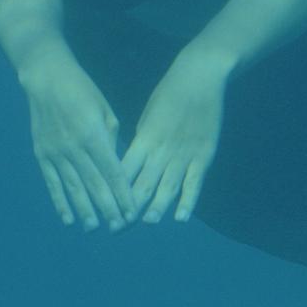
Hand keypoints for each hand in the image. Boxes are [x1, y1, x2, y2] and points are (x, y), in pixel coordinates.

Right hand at [20, 58, 137, 231]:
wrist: (46, 78)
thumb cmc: (82, 91)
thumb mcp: (105, 111)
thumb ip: (110, 141)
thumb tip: (114, 169)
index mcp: (93, 135)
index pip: (112, 173)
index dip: (123, 195)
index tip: (133, 213)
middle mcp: (73, 147)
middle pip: (94, 184)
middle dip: (108, 208)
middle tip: (119, 228)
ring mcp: (55, 152)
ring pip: (73, 187)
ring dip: (85, 210)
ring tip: (95, 227)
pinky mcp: (42, 154)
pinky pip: (52, 183)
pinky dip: (59, 202)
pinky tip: (68, 218)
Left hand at [121, 50, 230, 222]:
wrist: (199, 77)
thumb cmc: (168, 95)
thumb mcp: (147, 116)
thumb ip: (140, 142)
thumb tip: (129, 164)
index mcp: (143, 139)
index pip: (123, 171)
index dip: (113, 192)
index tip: (103, 209)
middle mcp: (161, 149)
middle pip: (142, 184)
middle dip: (129, 208)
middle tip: (117, 228)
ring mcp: (183, 154)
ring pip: (167, 186)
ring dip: (156, 207)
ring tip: (146, 223)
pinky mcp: (203, 156)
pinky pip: (194, 182)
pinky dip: (187, 200)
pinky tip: (180, 217)